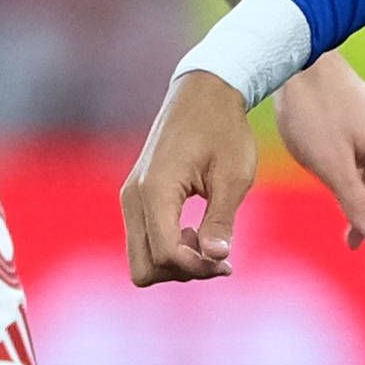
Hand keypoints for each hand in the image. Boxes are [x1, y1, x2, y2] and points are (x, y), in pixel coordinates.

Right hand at [122, 69, 258, 283]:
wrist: (204, 92)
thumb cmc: (224, 129)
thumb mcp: (233, 176)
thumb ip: (221, 220)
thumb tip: (216, 258)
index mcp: (156, 191)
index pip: (165, 255)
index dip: (197, 268)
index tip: (226, 262)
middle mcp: (134, 197)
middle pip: (143, 269)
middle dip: (181, 272)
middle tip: (216, 256)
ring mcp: (131, 198)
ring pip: (141, 259)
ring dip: (175, 262)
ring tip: (208, 240)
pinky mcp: (136, 197)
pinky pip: (143, 240)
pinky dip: (168, 248)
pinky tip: (196, 231)